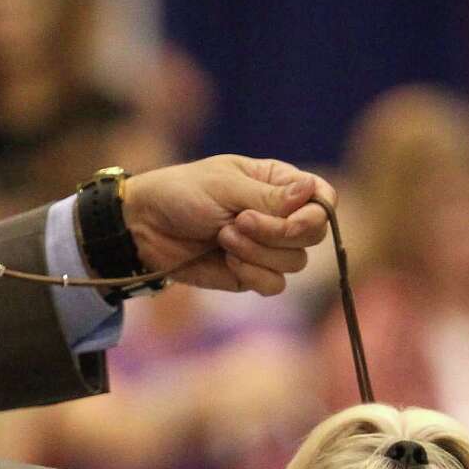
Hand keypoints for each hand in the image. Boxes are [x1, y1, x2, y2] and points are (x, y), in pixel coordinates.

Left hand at [122, 156, 336, 294]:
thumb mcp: (225, 187)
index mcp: (277, 184)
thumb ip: (271, 197)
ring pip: (295, 262)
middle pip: (313, 235)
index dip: (316, 212)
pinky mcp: (254, 275)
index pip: (323, 199)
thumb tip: (313, 191)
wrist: (145, 228)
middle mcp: (280, 216)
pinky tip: (227, 261)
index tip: (292, 215)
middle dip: (279, 232)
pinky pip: (275, 285)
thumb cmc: (181, 194)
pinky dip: (252, 274)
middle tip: (240, 222)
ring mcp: (268, 248)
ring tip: (223, 237)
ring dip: (257, 252)